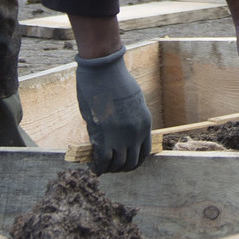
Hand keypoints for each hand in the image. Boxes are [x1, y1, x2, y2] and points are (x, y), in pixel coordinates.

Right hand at [74, 47, 152, 172]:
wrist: (103, 69)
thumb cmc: (114, 80)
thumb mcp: (131, 102)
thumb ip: (130, 119)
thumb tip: (120, 133)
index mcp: (145, 123)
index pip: (144, 153)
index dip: (133, 161)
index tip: (124, 162)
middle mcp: (136, 133)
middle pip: (131, 162)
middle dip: (120, 168)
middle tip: (110, 167)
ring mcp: (121, 136)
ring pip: (117, 164)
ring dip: (108, 168)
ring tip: (100, 167)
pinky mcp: (104, 136)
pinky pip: (102, 161)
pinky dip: (98, 167)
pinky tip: (93, 168)